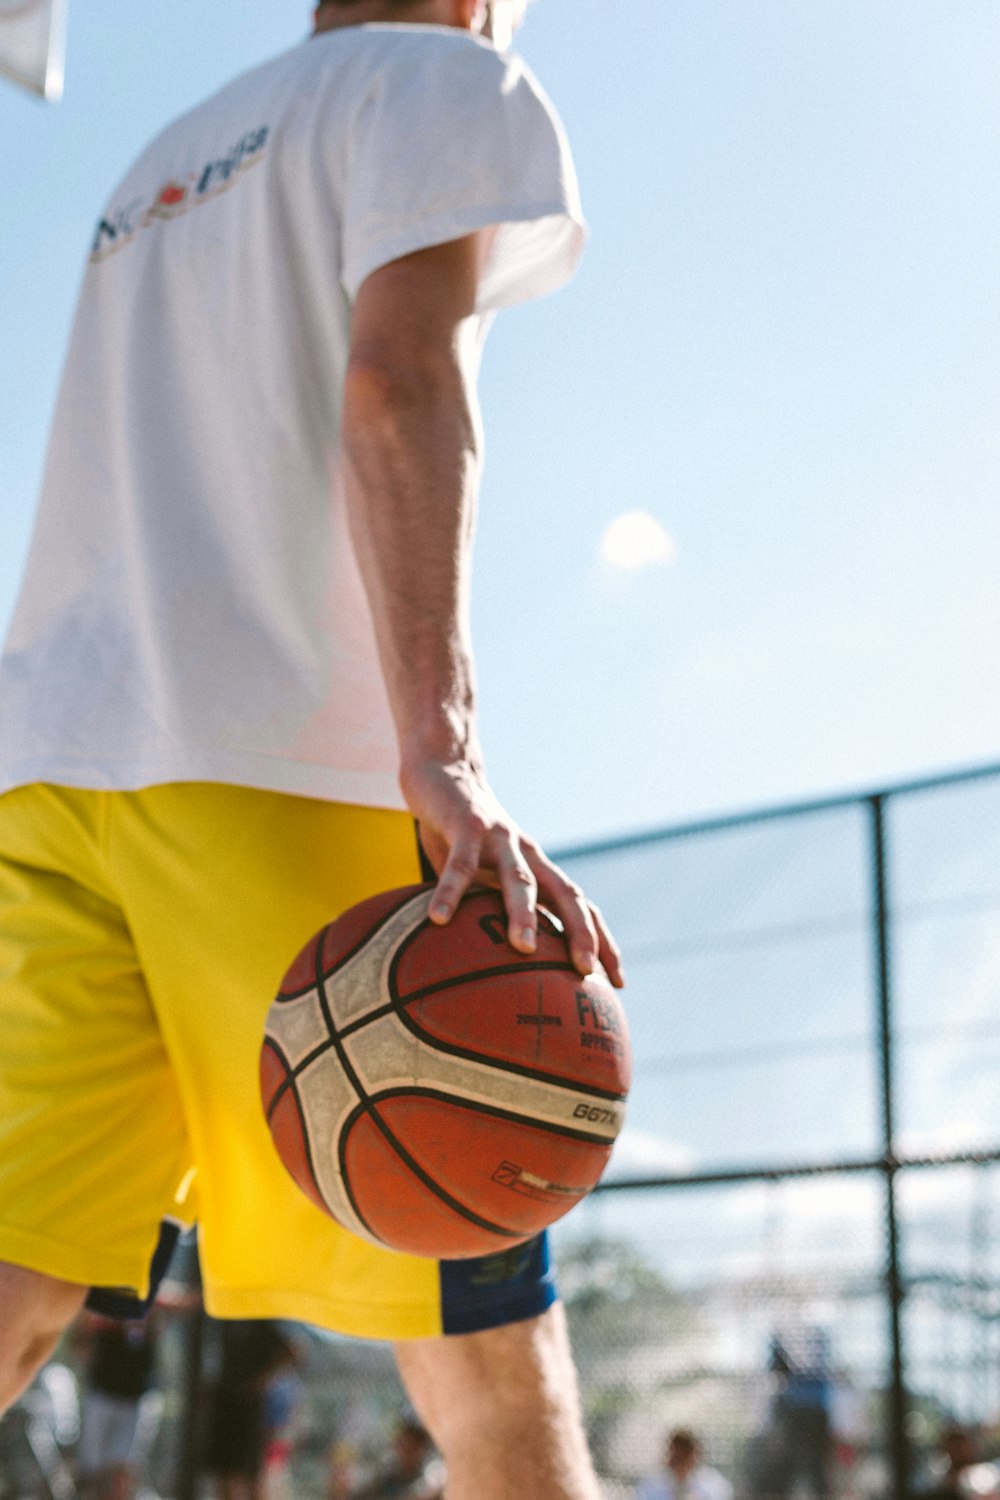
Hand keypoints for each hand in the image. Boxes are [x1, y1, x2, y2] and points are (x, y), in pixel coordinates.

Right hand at [400, 757, 624, 987]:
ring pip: (519, 879)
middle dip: (580, 932)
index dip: (601, 941)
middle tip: (585, 970)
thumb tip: (486, 966)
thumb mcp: (483, 874)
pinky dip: (450, 892)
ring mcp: (500, 838)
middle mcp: (528, 853)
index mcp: (538, 867)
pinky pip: (458, 865)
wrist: (445, 771)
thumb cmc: (464, 834)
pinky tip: (438, 919)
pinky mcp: (467, 825)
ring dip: (522, 914)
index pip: (580, 907)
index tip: (617, 982)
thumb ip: (489, 907)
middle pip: (565, 894)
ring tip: (522, 948)